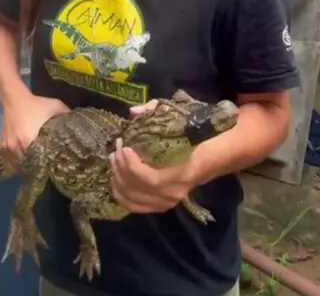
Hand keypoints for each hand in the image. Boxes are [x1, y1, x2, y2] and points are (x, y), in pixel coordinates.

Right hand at [0, 93, 69, 171]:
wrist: (14, 98)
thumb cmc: (36, 103)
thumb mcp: (56, 106)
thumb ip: (67, 115)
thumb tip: (79, 125)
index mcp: (29, 141)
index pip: (38, 162)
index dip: (46, 168)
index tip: (53, 169)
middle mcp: (17, 147)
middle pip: (28, 167)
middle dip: (36, 170)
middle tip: (45, 171)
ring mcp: (8, 148)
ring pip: (17, 167)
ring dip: (25, 169)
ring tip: (34, 171)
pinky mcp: (2, 147)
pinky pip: (8, 163)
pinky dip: (14, 166)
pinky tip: (22, 166)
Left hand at [110, 99, 197, 213]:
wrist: (205, 160)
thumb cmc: (190, 139)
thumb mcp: (177, 120)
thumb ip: (155, 112)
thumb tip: (133, 112)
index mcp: (181, 175)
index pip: (150, 179)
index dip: (131, 165)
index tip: (124, 146)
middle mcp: (173, 194)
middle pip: (137, 189)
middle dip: (120, 168)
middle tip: (115, 150)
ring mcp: (166, 203)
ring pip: (132, 198)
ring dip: (117, 179)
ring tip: (113, 160)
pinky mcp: (159, 206)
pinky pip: (134, 206)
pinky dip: (121, 194)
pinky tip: (114, 179)